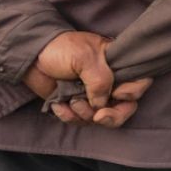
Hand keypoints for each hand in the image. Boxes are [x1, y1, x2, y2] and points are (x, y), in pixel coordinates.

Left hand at [26, 30, 151, 127]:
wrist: (30, 56)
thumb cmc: (60, 49)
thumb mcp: (85, 58)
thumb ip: (101, 81)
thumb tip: (102, 106)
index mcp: (116, 65)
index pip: (139, 83)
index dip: (132, 93)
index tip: (117, 93)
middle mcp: (109, 83)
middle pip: (125, 108)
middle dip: (112, 117)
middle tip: (98, 117)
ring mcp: (92, 96)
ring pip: (102, 118)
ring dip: (85, 114)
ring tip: (70, 101)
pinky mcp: (76, 106)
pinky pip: (80, 121)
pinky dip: (69, 117)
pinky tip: (58, 106)